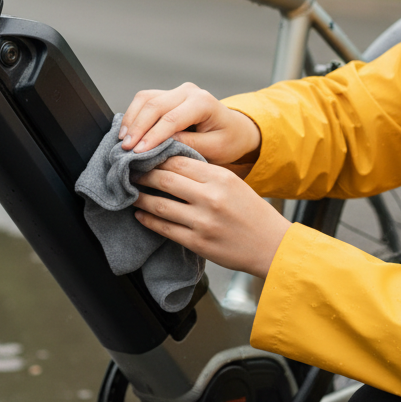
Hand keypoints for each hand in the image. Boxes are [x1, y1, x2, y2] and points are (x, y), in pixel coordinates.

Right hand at [120, 83, 260, 170]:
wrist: (234, 129)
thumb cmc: (228, 140)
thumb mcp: (214, 148)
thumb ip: (189, 144)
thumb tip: (161, 144)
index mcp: (203, 102)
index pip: (171, 118)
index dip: (152, 136)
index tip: (138, 153)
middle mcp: (188, 91)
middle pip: (155, 105)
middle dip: (137, 128)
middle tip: (125, 149)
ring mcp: (177, 91)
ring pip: (146, 99)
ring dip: (132, 120)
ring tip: (122, 141)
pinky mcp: (167, 95)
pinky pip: (145, 100)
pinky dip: (133, 114)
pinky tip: (126, 131)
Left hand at [133, 156, 289, 276]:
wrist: (271, 245)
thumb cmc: (252, 212)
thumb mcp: (233, 183)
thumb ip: (205, 174)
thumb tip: (171, 165)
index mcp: (220, 177)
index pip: (178, 161)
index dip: (156, 158)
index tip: (143, 156)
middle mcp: (210, 197)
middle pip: (165, 179)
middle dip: (143, 174)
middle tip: (129, 172)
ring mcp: (203, 221)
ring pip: (160, 205)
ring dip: (140, 198)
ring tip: (130, 193)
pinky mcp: (198, 243)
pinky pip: (166, 229)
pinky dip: (149, 221)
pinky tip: (141, 215)